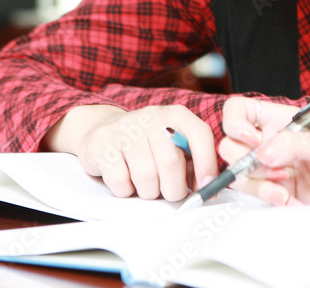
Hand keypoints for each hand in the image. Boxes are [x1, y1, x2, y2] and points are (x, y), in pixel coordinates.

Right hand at [43, 104, 217, 201]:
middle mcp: (152, 117)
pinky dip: (125, 190)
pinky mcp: (102, 144)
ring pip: (145, 176)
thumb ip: (193, 164)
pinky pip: (120, 181)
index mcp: (176, 115)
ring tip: (146, 185)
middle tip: (170, 193)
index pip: (200, 134)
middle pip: (171, 162)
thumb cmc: (149, 146)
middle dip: (173, 189)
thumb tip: (208, 188)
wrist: (104, 131)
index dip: (207, 163)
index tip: (207, 187)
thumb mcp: (174, 147)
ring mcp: (125, 129)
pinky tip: (125, 179)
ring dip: (149, 192)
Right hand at [219, 97, 309, 204]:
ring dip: (258, 183)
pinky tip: (289, 199)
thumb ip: (295, 144)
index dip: (235, 123)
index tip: (251, 138)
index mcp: (279, 121)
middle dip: (245, 159)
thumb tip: (264, 152)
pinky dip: (268, 198)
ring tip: (285, 186)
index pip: (239, 111)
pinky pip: (255, 195)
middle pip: (230, 145)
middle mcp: (269, 142)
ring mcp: (269, 167)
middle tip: (272, 166)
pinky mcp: (274, 190)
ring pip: (239, 173)